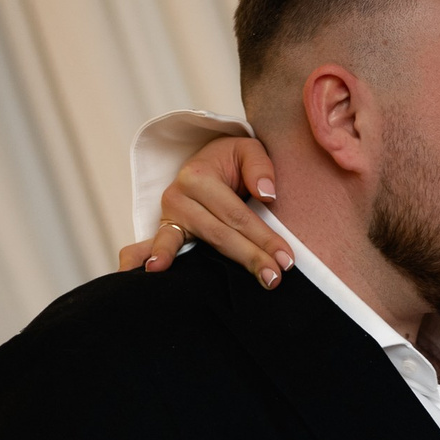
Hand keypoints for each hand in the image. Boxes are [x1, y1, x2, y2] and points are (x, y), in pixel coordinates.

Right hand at [117, 136, 288, 286]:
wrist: (204, 163)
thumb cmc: (230, 161)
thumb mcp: (248, 149)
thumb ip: (259, 166)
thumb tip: (266, 195)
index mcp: (198, 176)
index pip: (237, 214)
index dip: (263, 238)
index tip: (286, 259)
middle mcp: (179, 196)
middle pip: (220, 234)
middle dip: (250, 257)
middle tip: (274, 279)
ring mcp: (169, 215)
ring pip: (202, 245)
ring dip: (221, 270)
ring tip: (230, 289)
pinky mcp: (166, 229)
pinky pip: (160, 245)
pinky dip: (154, 258)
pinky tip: (152, 272)